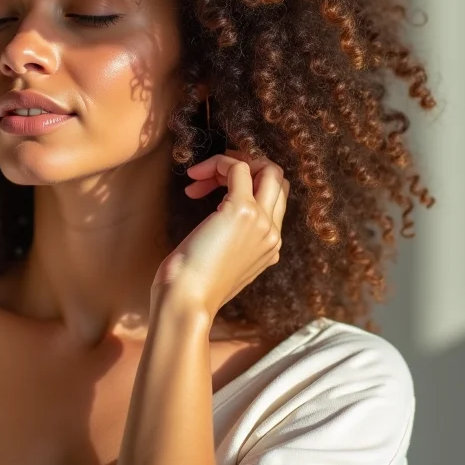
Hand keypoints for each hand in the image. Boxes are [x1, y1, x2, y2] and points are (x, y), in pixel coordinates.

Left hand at [151, 150, 289, 319]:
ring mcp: (261, 221)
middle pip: (277, 179)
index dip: (247, 183)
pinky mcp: (241, 210)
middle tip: (208, 176)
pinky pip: (238, 167)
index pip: (275, 198)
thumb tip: (216, 222)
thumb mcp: (219, 263)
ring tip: (197, 178)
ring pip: (266, 168)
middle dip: (243, 166)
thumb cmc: (191, 285)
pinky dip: (217, 163)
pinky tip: (194, 179)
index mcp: (270, 246)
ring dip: (228, 163)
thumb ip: (230, 243)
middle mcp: (272, 232)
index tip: (211, 189)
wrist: (187, 301)